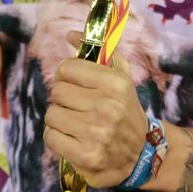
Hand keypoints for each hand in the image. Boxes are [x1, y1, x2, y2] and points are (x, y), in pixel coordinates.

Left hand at [43, 31, 148, 188]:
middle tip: (76, 105)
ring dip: (59, 117)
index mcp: (115, 84)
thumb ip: (98, 52)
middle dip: (63, 97)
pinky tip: (70, 137)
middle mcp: (106, 107)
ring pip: (51, 114)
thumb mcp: (120, 77)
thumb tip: (70, 34)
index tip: (75, 83)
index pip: (67, 68)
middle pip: (57, 91)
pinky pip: (50, 137)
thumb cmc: (125, 110)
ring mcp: (96, 133)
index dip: (67, 75)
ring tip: (74, 122)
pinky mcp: (85, 156)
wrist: (142, 154)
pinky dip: (56, 136)